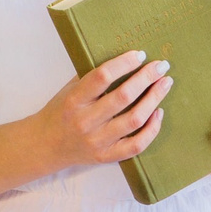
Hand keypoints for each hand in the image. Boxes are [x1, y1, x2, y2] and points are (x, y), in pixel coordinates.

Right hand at [46, 51, 171, 169]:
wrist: (45, 145)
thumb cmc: (60, 111)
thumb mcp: (69, 89)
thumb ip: (91, 76)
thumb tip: (125, 59)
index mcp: (74, 100)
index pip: (102, 77)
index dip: (124, 63)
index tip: (140, 55)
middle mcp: (85, 121)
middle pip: (123, 97)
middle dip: (146, 78)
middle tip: (161, 66)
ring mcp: (97, 141)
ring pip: (134, 119)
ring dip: (154, 99)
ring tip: (165, 84)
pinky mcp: (106, 156)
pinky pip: (136, 145)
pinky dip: (152, 129)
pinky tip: (158, 113)